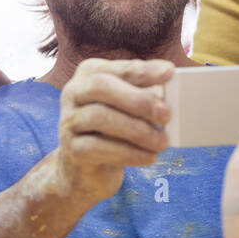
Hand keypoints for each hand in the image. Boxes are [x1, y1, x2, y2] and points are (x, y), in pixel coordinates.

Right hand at [55, 57, 173, 203]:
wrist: (88, 169)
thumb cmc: (115, 130)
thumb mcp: (129, 109)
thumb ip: (145, 98)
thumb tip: (168, 98)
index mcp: (90, 73)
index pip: (119, 68)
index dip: (144, 70)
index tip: (170, 72)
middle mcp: (74, 92)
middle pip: (101, 87)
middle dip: (137, 100)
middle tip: (167, 115)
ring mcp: (68, 120)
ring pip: (99, 117)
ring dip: (137, 130)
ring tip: (162, 142)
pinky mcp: (70, 149)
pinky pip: (97, 147)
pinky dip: (129, 153)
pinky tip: (149, 157)